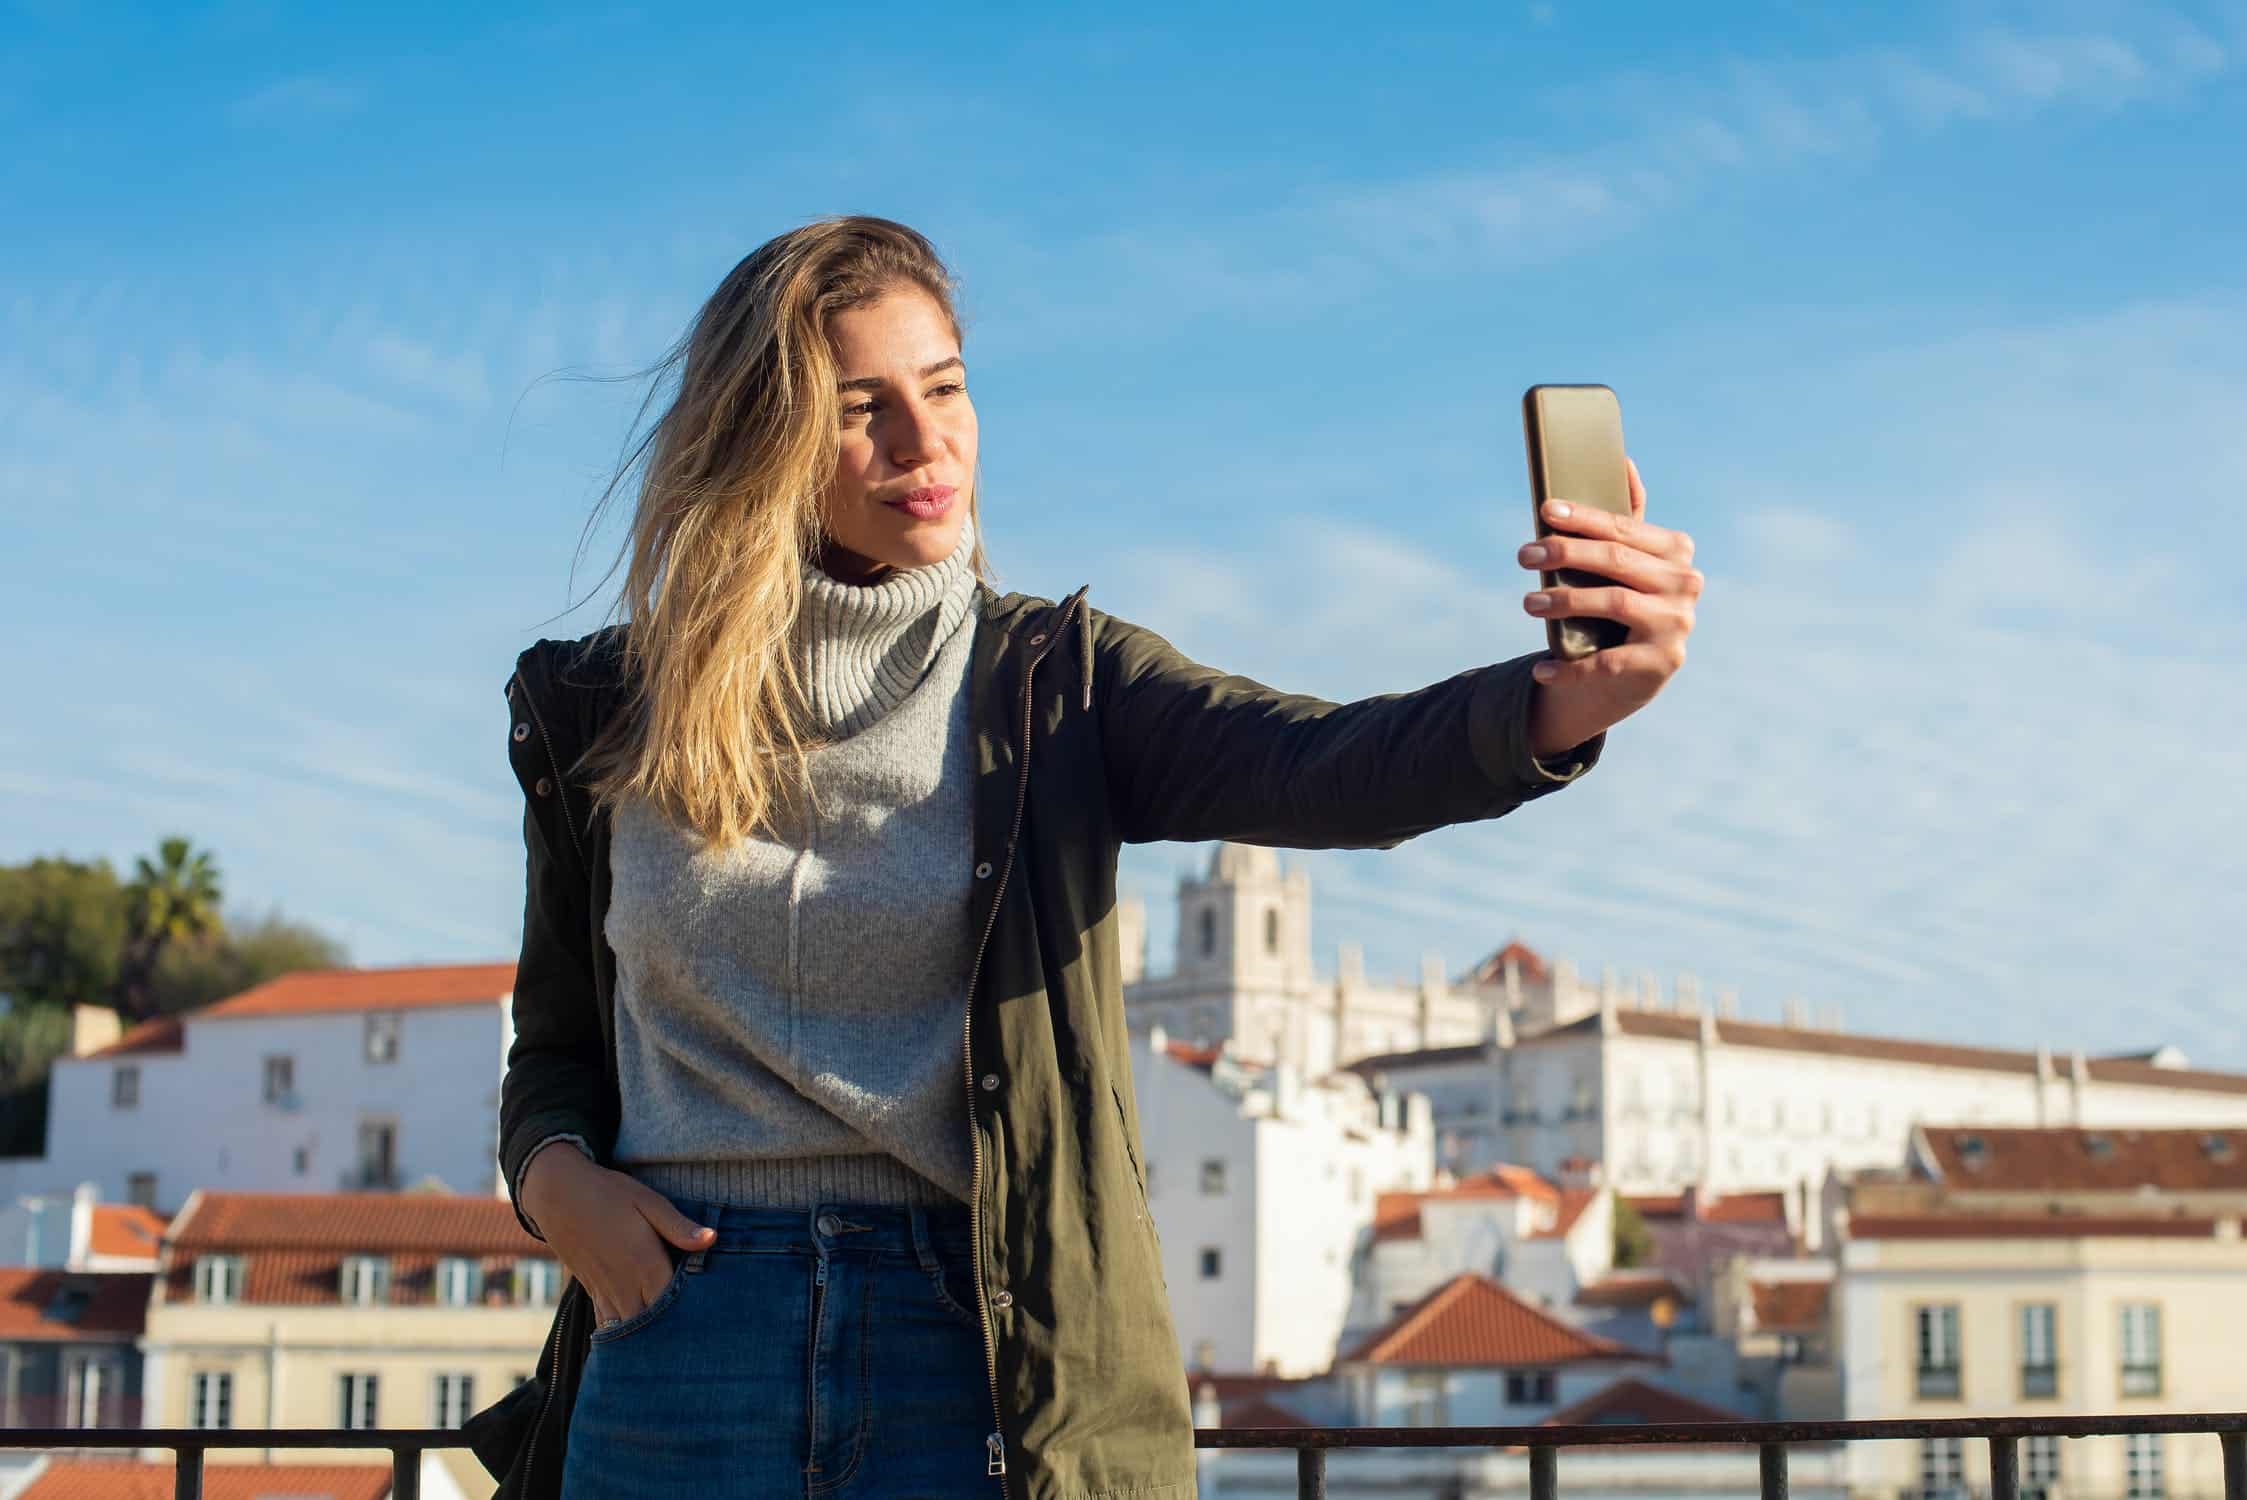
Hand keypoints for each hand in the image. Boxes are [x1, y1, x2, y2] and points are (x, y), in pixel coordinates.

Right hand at [520, 1143, 715, 1327]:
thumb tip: (712, 1239)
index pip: (674, 1306)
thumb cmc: (608, 1194)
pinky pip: (605, 1325)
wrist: (557, 1194)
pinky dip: (619, 1338)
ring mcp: (605, 1293)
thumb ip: (678, 1226)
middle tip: (693, 1339)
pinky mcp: (592, 1293)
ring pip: (627, 1332)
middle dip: (671, 1334)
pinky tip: (633, 1346)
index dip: (692, 1317)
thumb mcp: (648, 1201)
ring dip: (645, 1340)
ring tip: (668, 1348)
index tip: (709, 1320)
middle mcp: (625, 1285)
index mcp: (645, 1264)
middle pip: (652, 1327)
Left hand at [1518, 457, 1698, 757]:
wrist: (1635, 674)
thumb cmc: (1624, 602)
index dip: (1583, 519)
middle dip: (1565, 553)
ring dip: (1565, 600)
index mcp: (1676, 549)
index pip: (1623, 527)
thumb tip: (1623, 460)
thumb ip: (1627, 517)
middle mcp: (1685, 583)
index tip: (1544, 511)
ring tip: (1528, 601)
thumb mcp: (1628, 560)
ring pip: (1614, 602)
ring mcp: (1677, 623)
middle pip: (1616, 560)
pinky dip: (1570, 667)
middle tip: (1524, 554)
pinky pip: (1608, 662)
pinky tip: (1542, 668)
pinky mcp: (1662, 662)